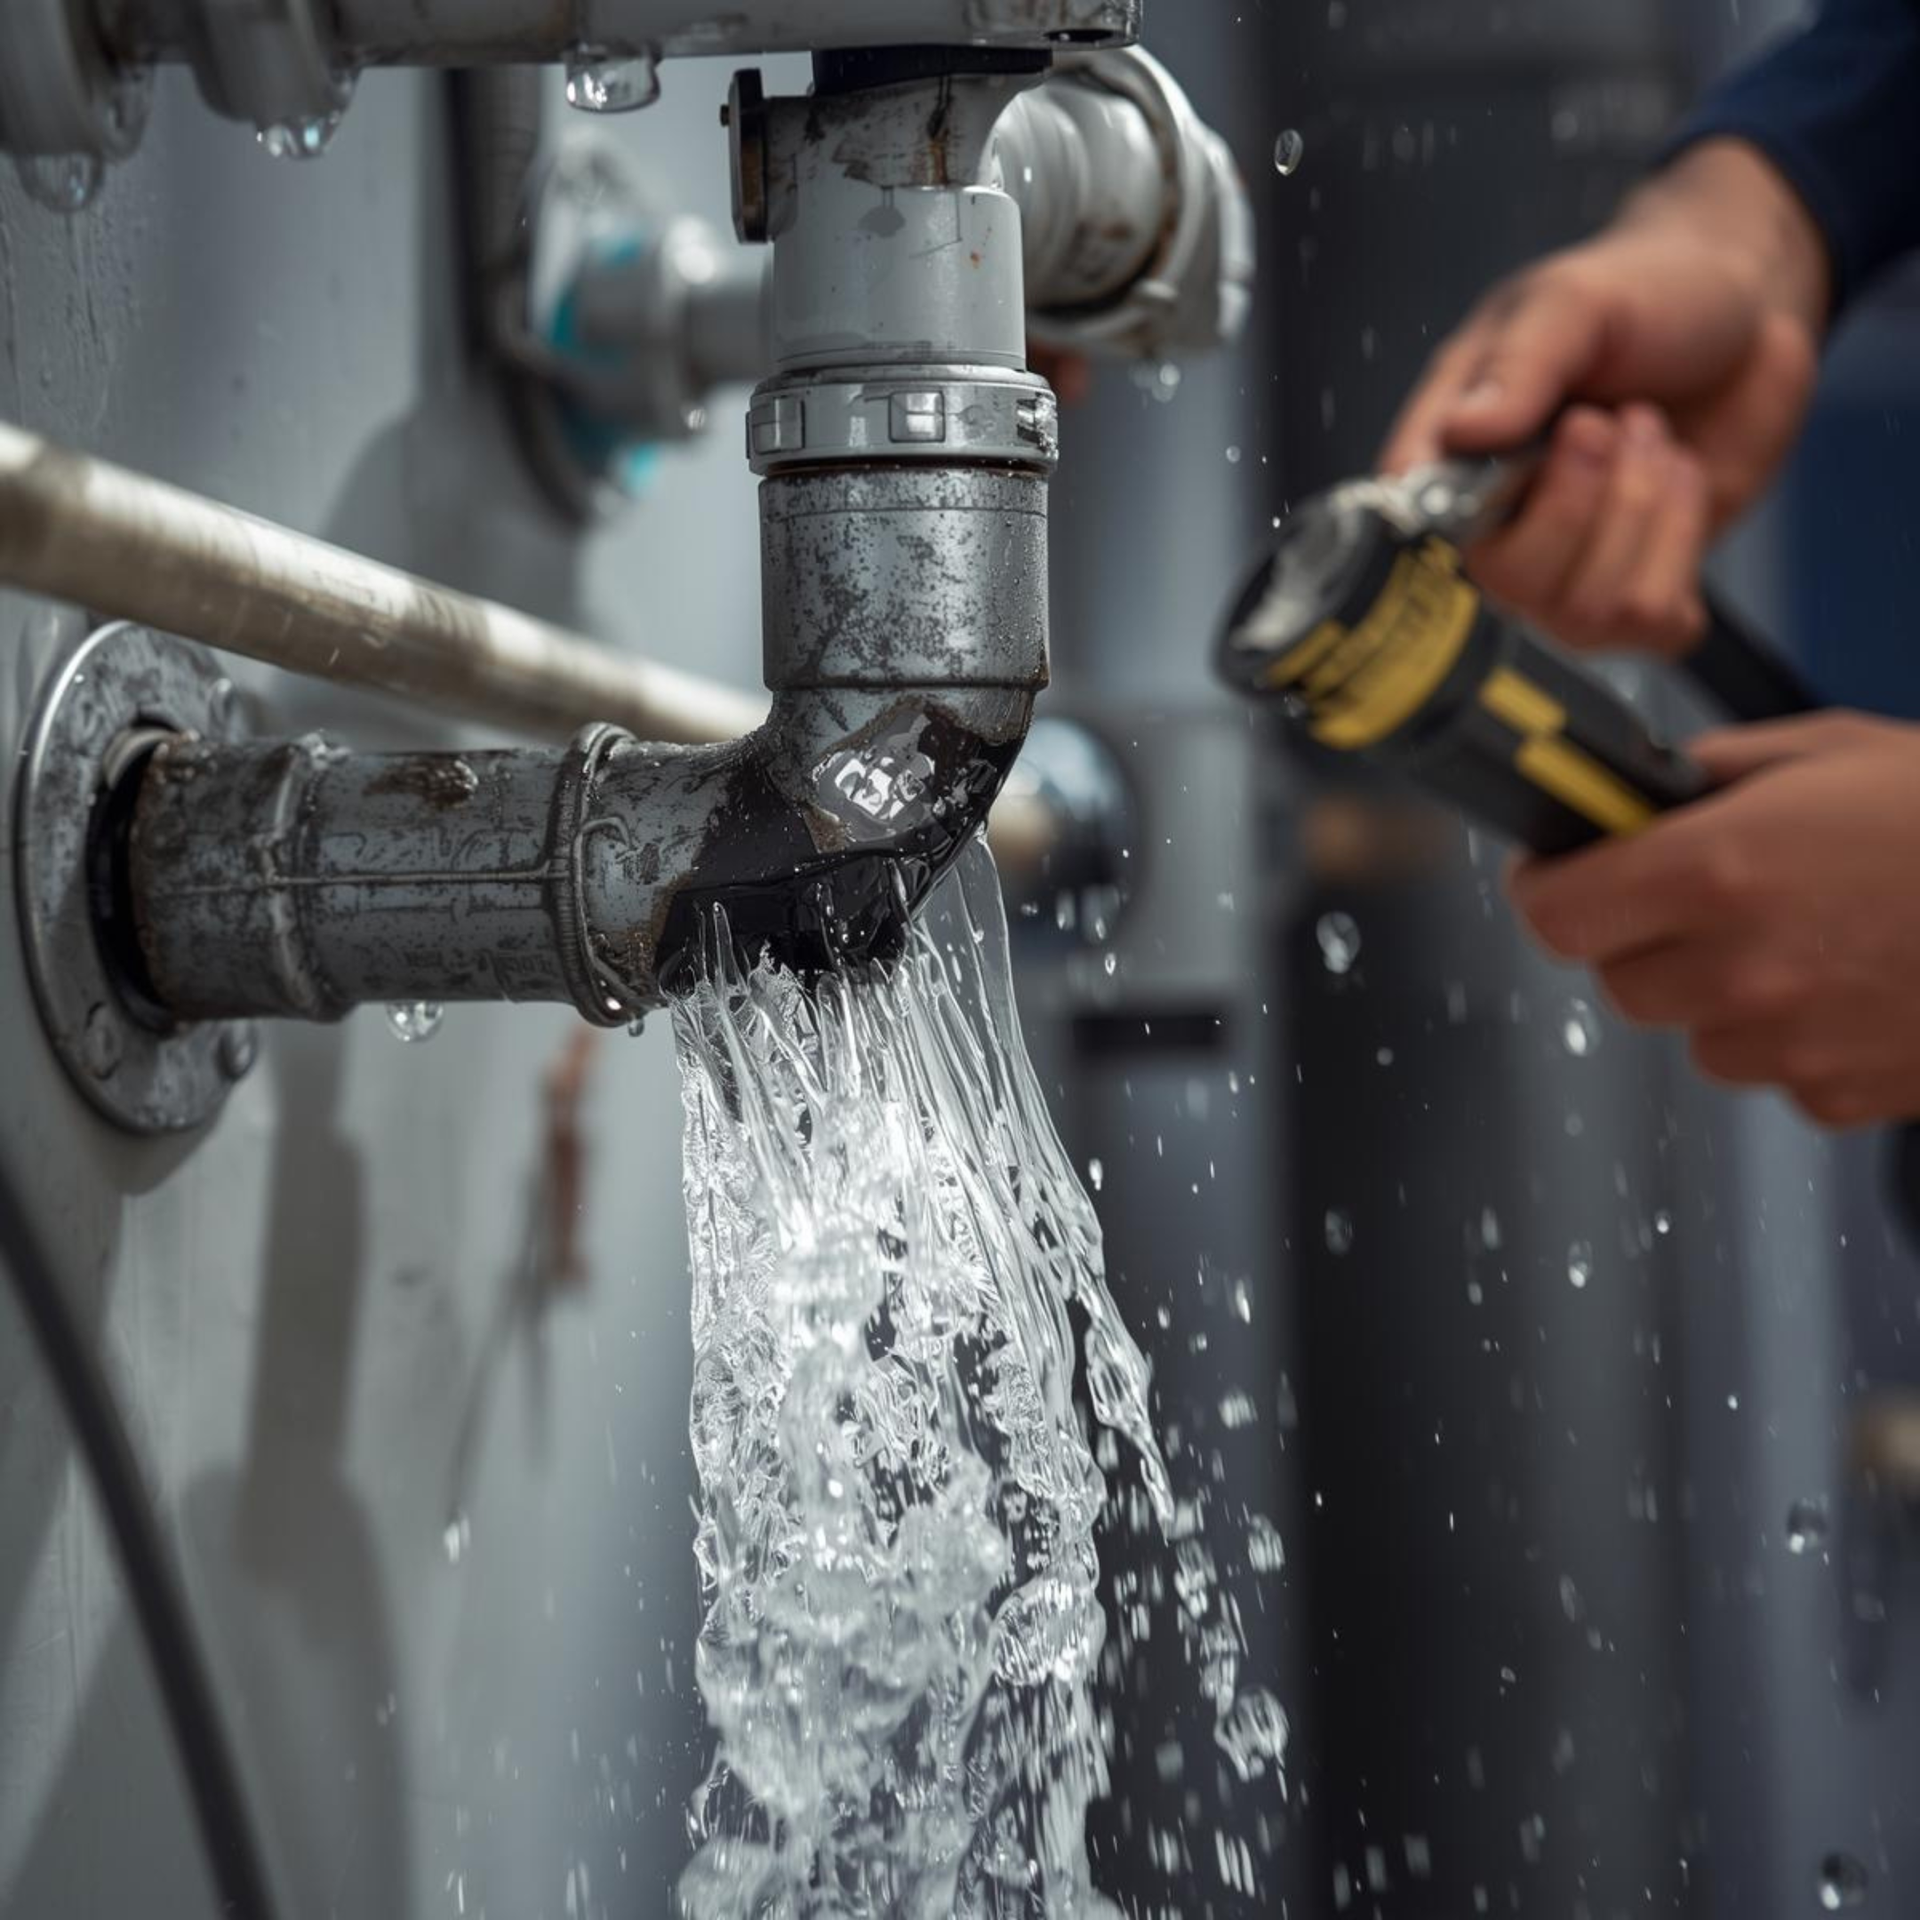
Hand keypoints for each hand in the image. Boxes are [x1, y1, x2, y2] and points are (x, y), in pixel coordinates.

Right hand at [1381, 140, 1825, 658]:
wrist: (1751, 308)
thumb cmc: (1645, 294)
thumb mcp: (1575, 299)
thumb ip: (1520, 365)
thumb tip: (1462, 432)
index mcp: (1456, 456)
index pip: (1415, 524)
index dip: (1455, 512)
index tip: (1518, 452)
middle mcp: (1502, 528)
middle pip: (1507, 586)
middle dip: (1577, 501)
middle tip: (1606, 422)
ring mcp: (1571, 570)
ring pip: (1588, 610)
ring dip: (1640, 510)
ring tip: (1650, 437)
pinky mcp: (1646, 588)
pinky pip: (1654, 620)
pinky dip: (1683, 540)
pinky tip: (1679, 482)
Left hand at [1509, 714, 1919, 1129]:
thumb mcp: (1834, 751)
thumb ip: (1723, 772)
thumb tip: (1651, 785)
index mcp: (1716, 871)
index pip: (1557, 916)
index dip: (1548, 893)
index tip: (1557, 875)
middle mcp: (1739, 968)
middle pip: (1619, 984)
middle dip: (1640, 940)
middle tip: (1693, 899)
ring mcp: (1792, 1042)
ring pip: (1696, 1036)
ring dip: (1720, 995)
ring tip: (1802, 938)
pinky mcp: (1846, 1094)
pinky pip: (1779, 1076)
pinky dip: (1796, 1040)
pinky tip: (1857, 985)